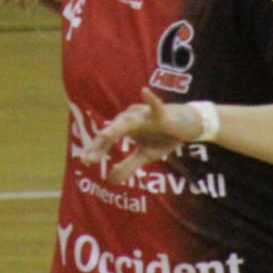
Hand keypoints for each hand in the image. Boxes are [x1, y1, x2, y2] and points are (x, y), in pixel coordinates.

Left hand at [81, 88, 201, 184]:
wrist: (186, 126)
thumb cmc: (163, 137)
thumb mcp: (145, 156)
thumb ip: (128, 166)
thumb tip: (110, 180)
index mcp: (125, 127)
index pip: (107, 139)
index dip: (96, 150)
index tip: (85, 161)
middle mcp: (130, 118)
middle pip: (112, 131)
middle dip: (100, 145)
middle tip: (88, 159)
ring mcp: (145, 115)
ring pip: (128, 121)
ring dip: (116, 128)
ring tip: (104, 136)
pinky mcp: (161, 114)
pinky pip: (156, 106)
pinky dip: (151, 99)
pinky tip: (145, 91)